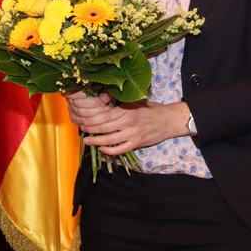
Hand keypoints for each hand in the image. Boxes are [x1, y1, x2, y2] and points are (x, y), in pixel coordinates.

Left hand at [65, 91, 189, 155]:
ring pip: (110, 140)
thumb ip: (120, 103)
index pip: (104, 116)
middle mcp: (128, 122)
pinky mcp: (137, 143)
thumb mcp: (135, 102)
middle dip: (90, 130)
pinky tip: (102, 148)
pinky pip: (120, 149)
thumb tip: (102, 101)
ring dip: (96, 141)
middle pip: (104, 128)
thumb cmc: (151, 109)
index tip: (83, 120)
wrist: (169, 120)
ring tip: (87, 141)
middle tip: (82, 130)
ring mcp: (133, 134)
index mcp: (126, 110)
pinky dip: (109, 150)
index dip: (91, 119)